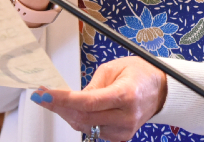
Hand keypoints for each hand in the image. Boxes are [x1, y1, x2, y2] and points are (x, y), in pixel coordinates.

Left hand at [31, 57, 167, 140]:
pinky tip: (72, 110)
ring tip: (55, 101)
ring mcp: (124, 130)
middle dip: (59, 107)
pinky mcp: (121, 137)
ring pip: (85, 127)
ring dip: (67, 114)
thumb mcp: (114, 68)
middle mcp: (126, 116)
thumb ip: (92, 85)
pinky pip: (93, 131)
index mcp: (126, 95)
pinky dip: (80, 120)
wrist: (160, 90)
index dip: (63, 99)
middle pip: (83, 117)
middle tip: (43, 96)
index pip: (88, 102)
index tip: (45, 94)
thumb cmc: (140, 74)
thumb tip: (72, 98)